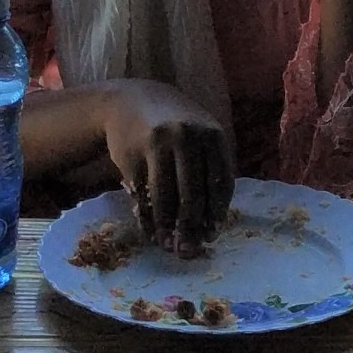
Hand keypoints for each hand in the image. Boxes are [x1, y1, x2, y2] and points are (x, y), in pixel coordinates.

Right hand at [98, 82, 234, 255]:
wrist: (131, 102)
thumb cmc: (175, 127)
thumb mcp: (201, 136)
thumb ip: (210, 169)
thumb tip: (212, 222)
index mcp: (213, 135)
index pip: (221, 182)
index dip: (217, 212)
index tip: (213, 235)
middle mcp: (187, 139)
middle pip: (193, 193)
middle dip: (192, 227)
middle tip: (189, 250)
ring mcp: (157, 147)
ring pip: (166, 198)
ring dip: (167, 227)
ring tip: (169, 246)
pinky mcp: (131, 156)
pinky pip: (142, 195)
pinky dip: (146, 218)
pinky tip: (151, 232)